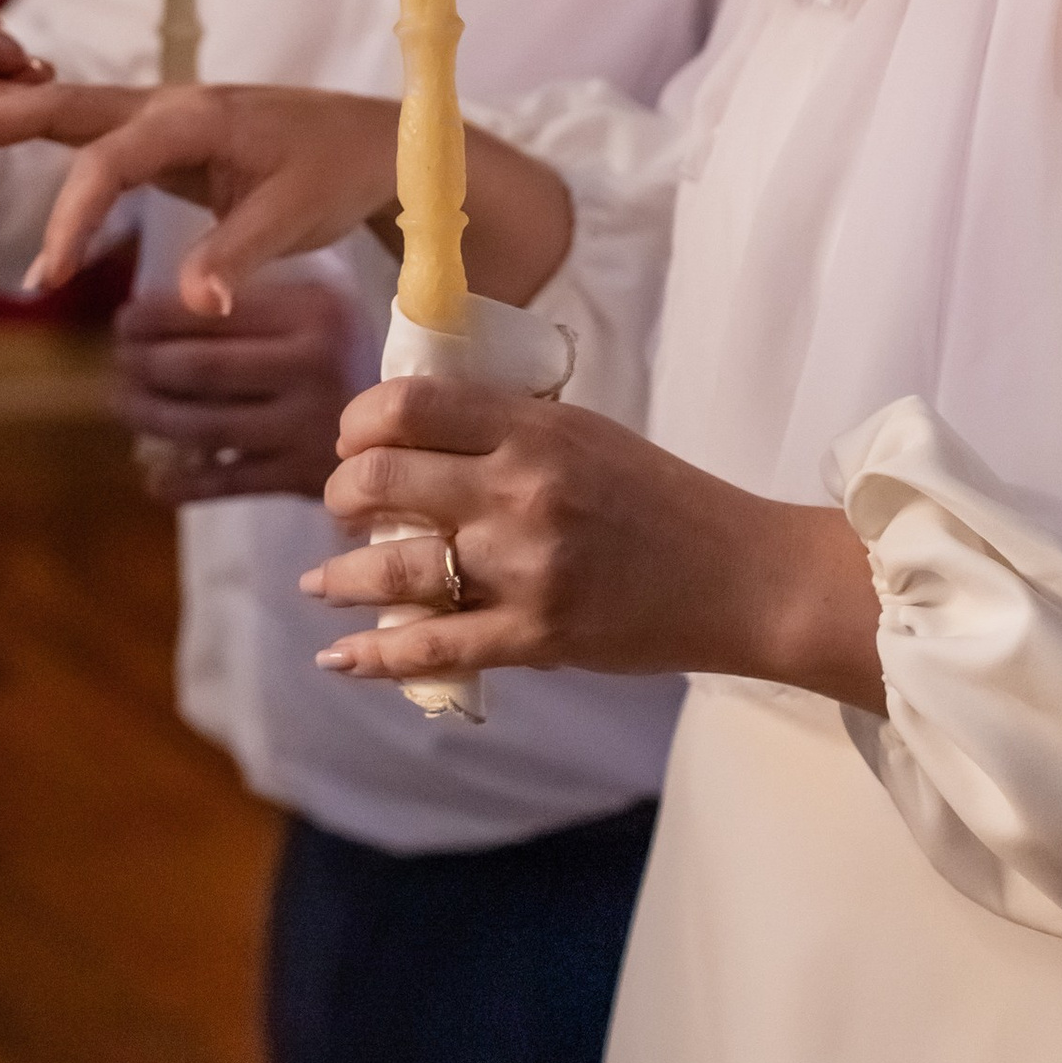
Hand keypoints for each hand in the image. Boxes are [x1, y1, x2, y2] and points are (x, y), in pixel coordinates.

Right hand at [0, 77, 401, 310]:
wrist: (376, 144)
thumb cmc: (338, 175)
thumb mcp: (297, 219)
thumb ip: (237, 257)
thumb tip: (196, 307)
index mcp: (194, 116)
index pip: (106, 162)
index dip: (69, 219)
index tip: (47, 280)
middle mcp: (166, 104)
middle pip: (62, 106)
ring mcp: (160, 116)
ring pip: (67, 112)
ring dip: (3, 116)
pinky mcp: (161, 137)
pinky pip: (86, 134)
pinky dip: (35, 130)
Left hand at [114, 273, 351, 501]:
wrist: (419, 428)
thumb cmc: (350, 355)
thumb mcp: (320, 307)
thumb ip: (254, 301)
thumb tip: (155, 310)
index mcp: (313, 314)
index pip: (215, 313)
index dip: (155, 318)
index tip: (122, 321)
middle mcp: (310, 368)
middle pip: (202, 369)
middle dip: (144, 366)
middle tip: (117, 364)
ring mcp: (307, 429)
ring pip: (206, 425)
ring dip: (151, 417)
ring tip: (124, 405)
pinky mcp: (303, 478)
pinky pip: (228, 482)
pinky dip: (184, 483)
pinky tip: (153, 479)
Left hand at [300, 375, 884, 711]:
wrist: (741, 575)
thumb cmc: (661, 497)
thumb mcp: (582, 432)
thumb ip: (502, 427)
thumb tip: (408, 429)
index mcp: (532, 428)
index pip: (405, 406)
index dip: (357, 422)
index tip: (352, 439)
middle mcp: (520, 490)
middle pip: (380, 479)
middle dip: (340, 495)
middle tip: (343, 506)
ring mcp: (525, 568)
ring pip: (392, 569)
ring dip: (339, 577)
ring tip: (320, 582)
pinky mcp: (538, 636)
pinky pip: (434, 646)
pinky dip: (374, 656)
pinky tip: (338, 656)